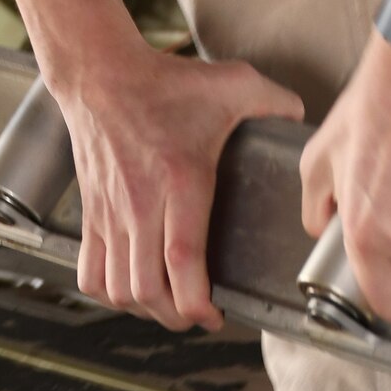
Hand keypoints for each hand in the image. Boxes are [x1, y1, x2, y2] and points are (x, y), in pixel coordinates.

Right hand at [51, 34, 303, 330]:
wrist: (100, 72)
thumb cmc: (164, 82)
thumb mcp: (232, 84)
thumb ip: (274, 100)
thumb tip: (302, 116)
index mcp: (181, 182)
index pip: (182, 260)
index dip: (197, 301)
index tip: (215, 315)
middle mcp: (141, 205)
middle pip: (148, 288)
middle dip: (177, 317)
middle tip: (200, 317)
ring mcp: (111, 213)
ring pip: (119, 288)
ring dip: (144, 310)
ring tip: (169, 308)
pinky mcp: (91, 212)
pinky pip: (89, 272)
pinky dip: (107, 294)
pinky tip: (129, 291)